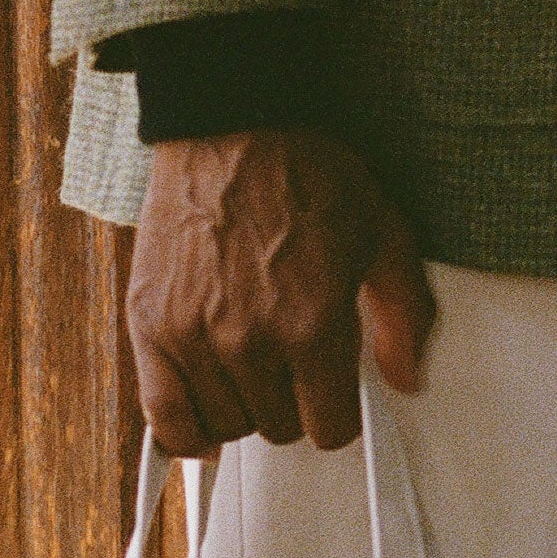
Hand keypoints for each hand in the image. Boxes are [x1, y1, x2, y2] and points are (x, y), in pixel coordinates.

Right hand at [125, 129, 434, 456]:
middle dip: (290, 403)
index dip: (335, 412)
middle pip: (278, 429)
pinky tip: (202, 415)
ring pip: (226, 425)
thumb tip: (405, 377)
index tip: (328, 392)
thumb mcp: (383, 235)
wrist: (233, 126)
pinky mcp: (151, 326)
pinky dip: (183, 432)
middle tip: (288, 364)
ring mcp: (195, 336)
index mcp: (314, 325)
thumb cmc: (305, 173)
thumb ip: (404, 314)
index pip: (329, 429)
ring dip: (241, 407)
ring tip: (248, 368)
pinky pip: (164, 417)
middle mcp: (252, 341)